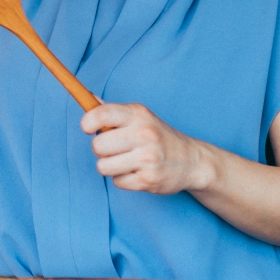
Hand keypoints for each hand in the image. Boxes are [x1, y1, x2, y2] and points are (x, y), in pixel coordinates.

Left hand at [82, 102, 217, 195]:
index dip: (87, 122)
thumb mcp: (140, 117)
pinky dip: (123, 180)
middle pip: (97, 146)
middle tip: (115, 149)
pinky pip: (117, 182)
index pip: (102, 114)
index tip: (88, 128)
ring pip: (103, 167)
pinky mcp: (149, 180)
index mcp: (139, 115)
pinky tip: (137, 172)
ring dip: (110, 167)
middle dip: (101, 150)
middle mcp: (144, 134)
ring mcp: (147, 158)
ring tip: (126, 161)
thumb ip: (112, 111)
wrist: (192, 161)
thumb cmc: (158, 136)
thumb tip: (87, 97)